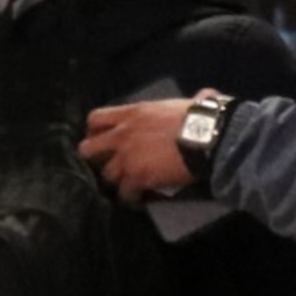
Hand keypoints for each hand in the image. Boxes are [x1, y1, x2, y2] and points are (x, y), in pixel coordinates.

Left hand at [81, 96, 199, 199]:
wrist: (207, 139)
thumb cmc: (200, 117)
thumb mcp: (186, 101)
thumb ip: (186, 101)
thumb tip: (206, 95)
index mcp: (132, 114)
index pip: (96, 119)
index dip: (94, 131)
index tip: (100, 139)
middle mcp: (122, 135)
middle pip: (88, 149)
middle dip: (95, 158)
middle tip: (107, 164)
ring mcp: (127, 158)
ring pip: (107, 175)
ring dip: (117, 180)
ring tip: (128, 185)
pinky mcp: (138, 178)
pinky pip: (126, 194)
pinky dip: (131, 198)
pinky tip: (139, 200)